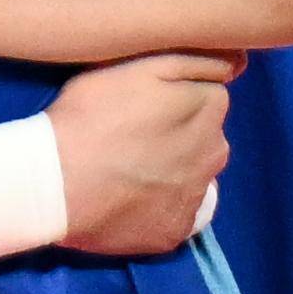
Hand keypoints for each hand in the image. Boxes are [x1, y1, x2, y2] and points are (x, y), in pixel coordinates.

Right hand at [46, 51, 242, 255]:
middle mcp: (214, 155)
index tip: (144, 101)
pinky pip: (176, 211)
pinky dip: (160, 204)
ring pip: (194, 174)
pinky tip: (129, 197)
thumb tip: (239, 62)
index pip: (210, 93)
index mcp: (208, 109)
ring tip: (130, 167)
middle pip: (206, 135)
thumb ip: (194, 60)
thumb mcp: (138, 65)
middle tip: (133, 132)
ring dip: (174, 168)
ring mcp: (196, 198)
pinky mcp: (175, 233)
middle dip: (182, 131)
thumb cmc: (91, 114)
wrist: (54, 184)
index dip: (176, 95)